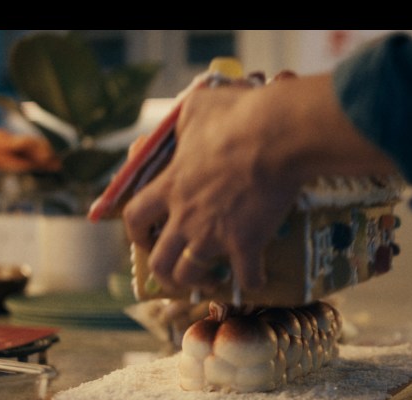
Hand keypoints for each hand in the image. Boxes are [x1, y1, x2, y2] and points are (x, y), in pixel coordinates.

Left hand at [121, 73, 398, 294]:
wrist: (277, 135)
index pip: (135, 217)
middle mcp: (184, 216)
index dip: (137, 232)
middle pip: (158, 260)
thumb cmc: (238, 115)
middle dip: (163, 273)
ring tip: (212, 281)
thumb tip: (185, 123)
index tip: (146, 237)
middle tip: (177, 272)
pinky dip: (252, 282)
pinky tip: (257, 279)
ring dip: (200, 282)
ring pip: (191, 275)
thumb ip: (184, 121)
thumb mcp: (198, 106)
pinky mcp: (246, 243)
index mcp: (170, 185)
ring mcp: (213, 234)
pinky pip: (246, 278)